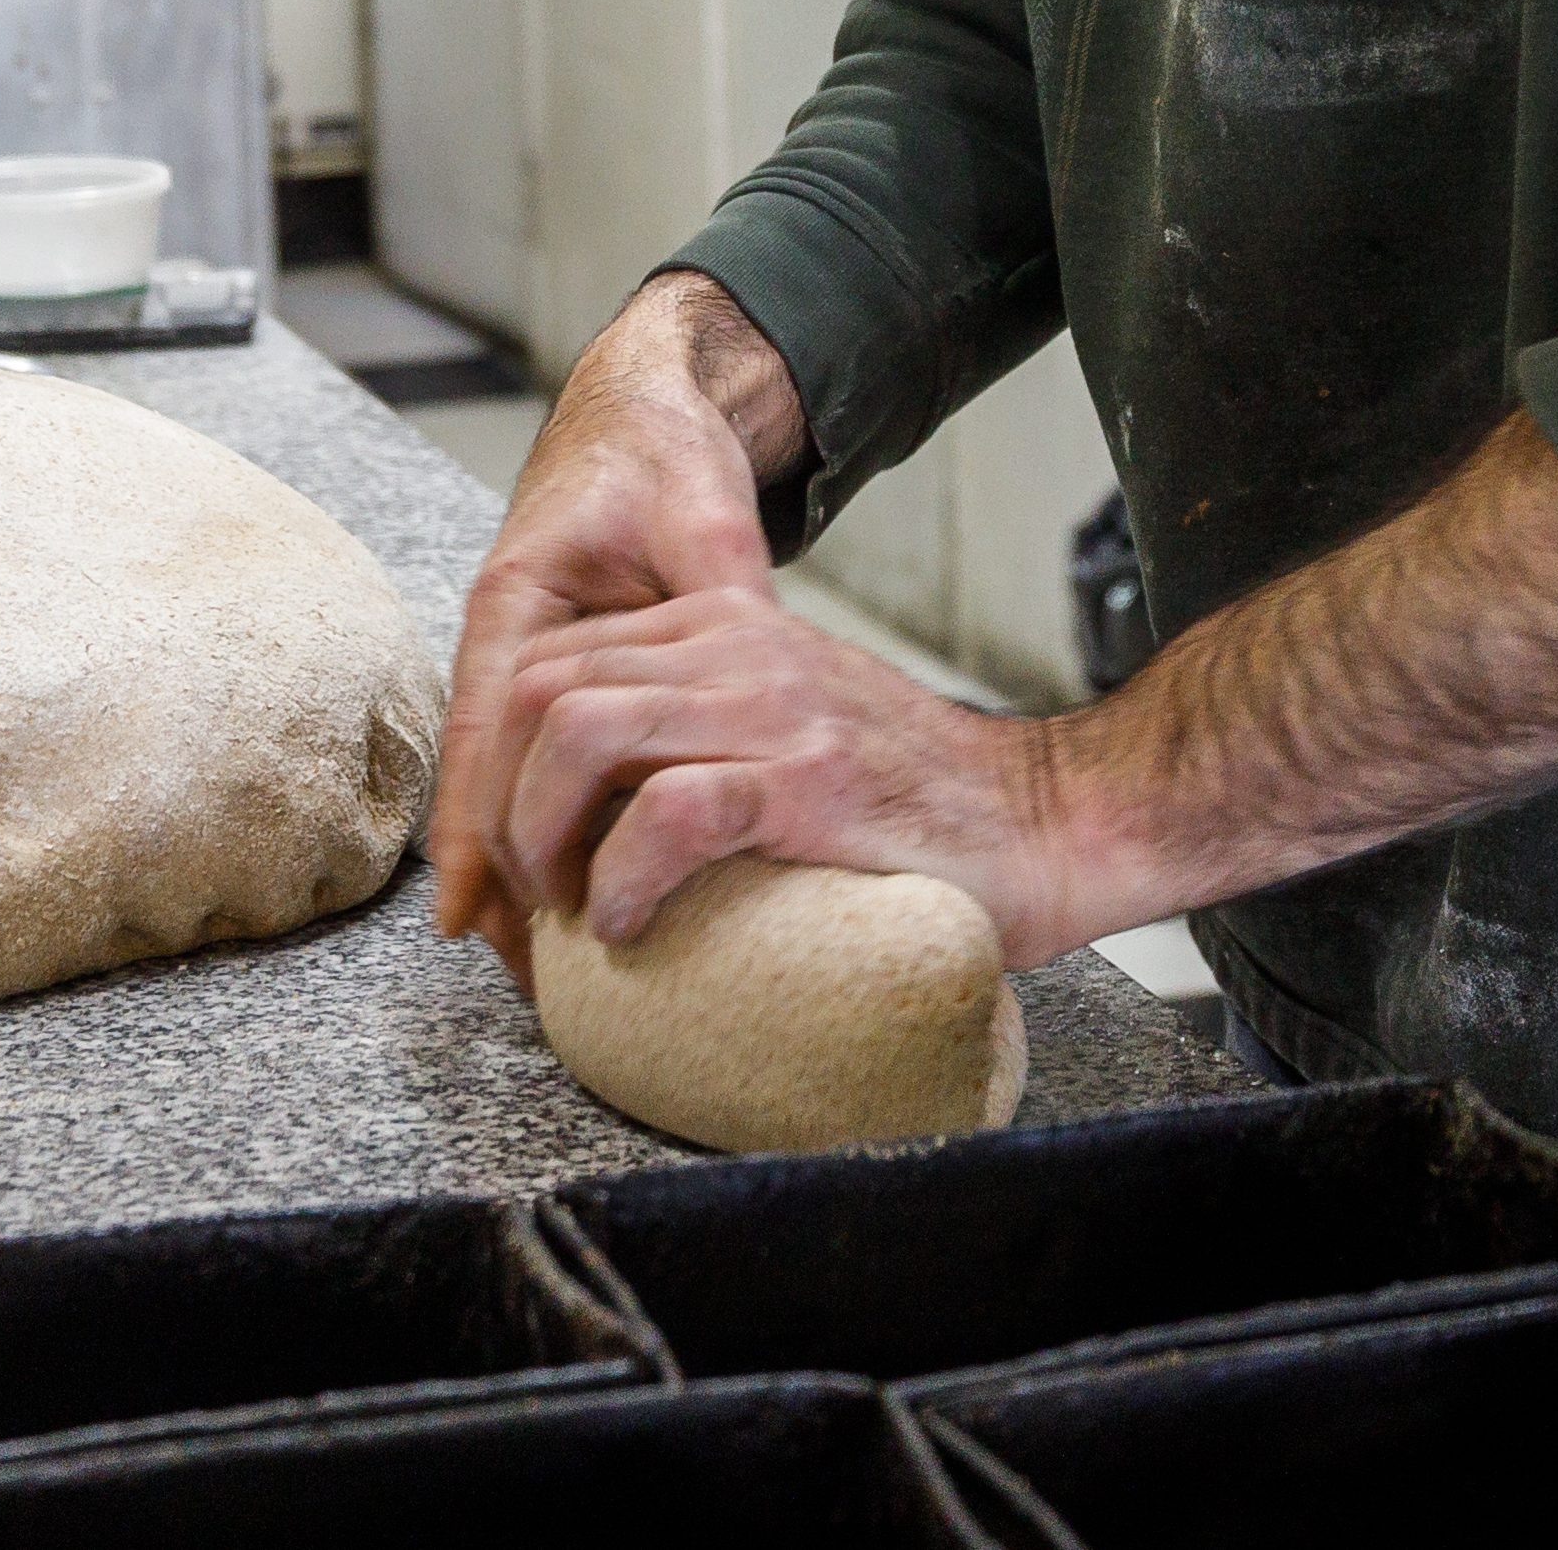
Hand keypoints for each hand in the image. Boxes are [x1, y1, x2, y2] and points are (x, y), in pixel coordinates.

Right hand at [426, 274, 798, 976]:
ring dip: (516, 867)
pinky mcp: (557, 676)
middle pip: (484, 778)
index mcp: (521, 599)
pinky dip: (543, 830)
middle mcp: (507, 638)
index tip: (473, 916)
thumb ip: (718, 596)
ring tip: (538, 965)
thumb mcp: (701, 519)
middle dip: (496, 876)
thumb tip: (749, 665)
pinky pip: (538, 767)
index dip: (477, 828)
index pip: (489, 730)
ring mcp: (527, 661)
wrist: (645, 414)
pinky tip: (562, 897)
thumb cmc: (661, 458)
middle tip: (526, 971)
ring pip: (505, 783)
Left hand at [485, 583, 1106, 967]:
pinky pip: (667, 813)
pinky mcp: (807, 783)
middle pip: (543, 688)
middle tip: (527, 888)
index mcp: (726, 629)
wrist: (1054, 823)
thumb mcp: (798, 728)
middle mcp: (738, 650)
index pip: (556, 656)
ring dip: (544, 834)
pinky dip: (621, 880)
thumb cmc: (922, 803)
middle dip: (503, 796)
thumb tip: (611, 805)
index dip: (504, 756)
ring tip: (568, 907)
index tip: (510, 845)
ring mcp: (772, 711)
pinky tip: (626, 927)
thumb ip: (715, 728)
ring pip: (582, 734)